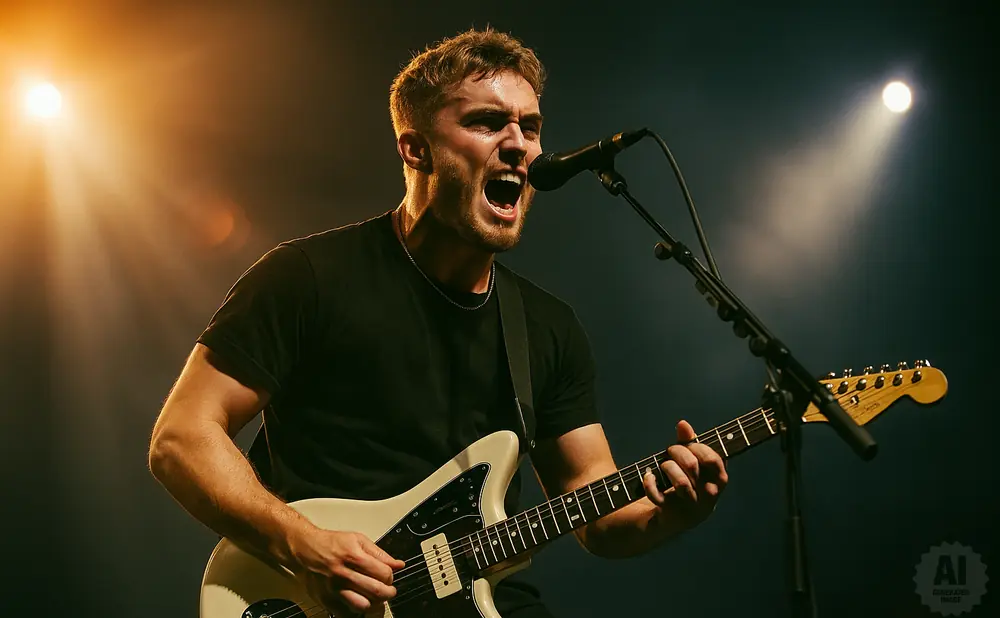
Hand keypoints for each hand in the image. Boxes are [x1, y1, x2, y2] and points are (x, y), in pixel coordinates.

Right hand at [286, 526, 405, 614]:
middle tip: (388, 591)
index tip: (389, 576)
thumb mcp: (358, 540)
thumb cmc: (332, 543)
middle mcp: (344, 574)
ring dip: (371, 603)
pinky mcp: (326, 600)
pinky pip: (345, 613)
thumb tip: (398, 564)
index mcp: (354, 557)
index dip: (391, 577)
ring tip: (372, 596)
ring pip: (362, 606)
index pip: (384, 574)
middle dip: (388, 593)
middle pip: (376, 592)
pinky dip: (354, 610)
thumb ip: (380, 553)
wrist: (306, 549)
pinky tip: (356, 600)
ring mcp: (334, 589)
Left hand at [642, 419, 727, 530]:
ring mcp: (691, 507)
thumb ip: (688, 442)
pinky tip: (648, 476)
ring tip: (663, 465)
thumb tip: (683, 424)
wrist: (671, 516)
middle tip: (670, 452)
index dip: (698, 447)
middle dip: (677, 452)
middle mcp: (709, 497)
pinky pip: (658, 496)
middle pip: (692, 466)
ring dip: (667, 467)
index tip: (689, 444)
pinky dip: (650, 482)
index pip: (714, 460)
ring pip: (680, 483)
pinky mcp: (672, 514)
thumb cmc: (686, 481)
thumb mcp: (689, 461)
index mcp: (718, 481)